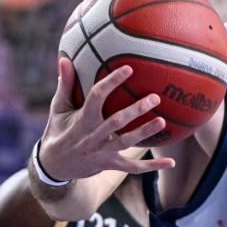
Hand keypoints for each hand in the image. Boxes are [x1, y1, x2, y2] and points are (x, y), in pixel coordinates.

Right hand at [38, 58, 175, 180]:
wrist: (55, 165)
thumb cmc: (59, 130)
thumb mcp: (59, 109)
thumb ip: (66, 84)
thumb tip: (64, 59)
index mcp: (82, 120)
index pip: (97, 97)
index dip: (112, 82)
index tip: (128, 68)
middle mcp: (93, 136)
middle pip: (116, 122)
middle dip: (135, 110)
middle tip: (154, 97)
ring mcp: (103, 152)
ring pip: (126, 143)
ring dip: (145, 132)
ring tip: (163, 121)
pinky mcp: (111, 164)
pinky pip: (133, 167)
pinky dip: (152, 166)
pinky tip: (171, 162)